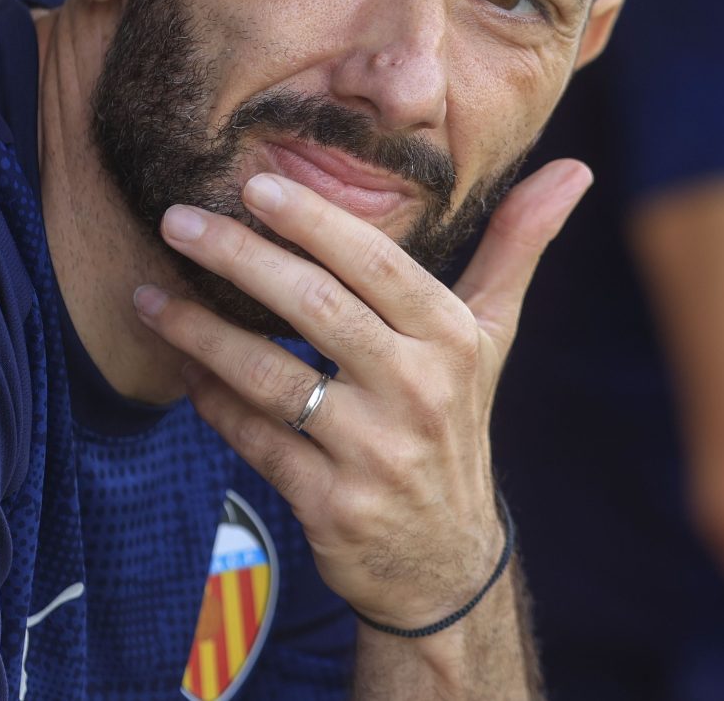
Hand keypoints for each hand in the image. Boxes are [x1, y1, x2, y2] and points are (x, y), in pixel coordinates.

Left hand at [134, 159, 591, 625]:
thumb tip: (574, 169)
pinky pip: (254, 439)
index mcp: (452, 337)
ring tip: (149, 297)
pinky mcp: (330, 504)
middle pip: (314, 307)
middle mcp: (418, 390)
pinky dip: (211, 400)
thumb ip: (518, 247)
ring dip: (200, 332)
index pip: (377, 264)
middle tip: (177, 219)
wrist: (445, 554)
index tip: (254, 185)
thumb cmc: (458, 417)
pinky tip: (181, 367)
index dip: (314, 221)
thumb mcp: (493, 334)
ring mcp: (374, 452)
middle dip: (238, 256)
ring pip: (270, 376)